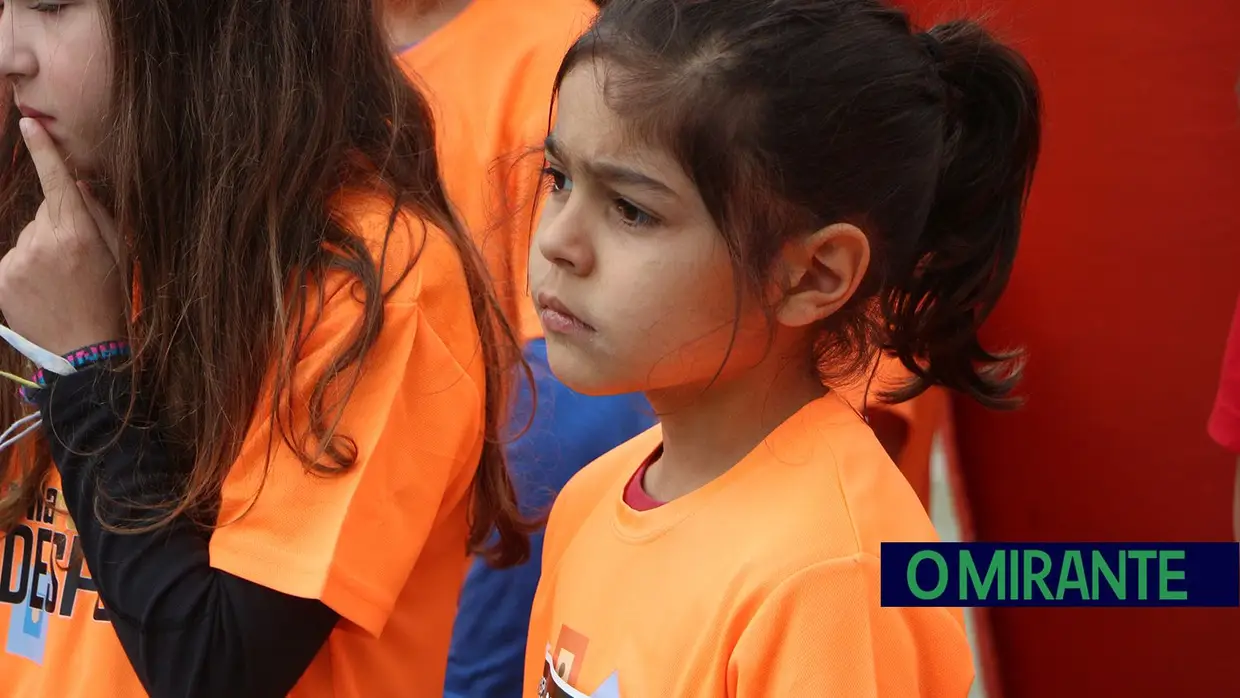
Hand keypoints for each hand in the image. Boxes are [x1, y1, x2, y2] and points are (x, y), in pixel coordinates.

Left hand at [0, 118, 124, 355]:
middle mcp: (42, 242)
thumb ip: (101, 216)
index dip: (43, 151)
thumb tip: (81, 185)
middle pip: (45, 212)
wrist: (84, 352)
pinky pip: (14, 258)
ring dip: (41, 248)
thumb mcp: (120, 256)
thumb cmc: (110, 302)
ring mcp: (18, 261)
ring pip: (28, 236)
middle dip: (59, 225)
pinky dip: (25, 268)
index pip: (57, 182)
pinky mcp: (1, 278)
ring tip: (60, 280)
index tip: (29, 124)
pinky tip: (42, 289)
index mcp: (78, 234)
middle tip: (78, 259)